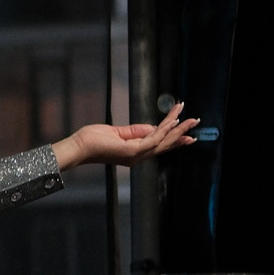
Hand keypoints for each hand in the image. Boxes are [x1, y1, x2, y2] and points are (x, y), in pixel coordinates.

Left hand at [53, 101, 199, 169]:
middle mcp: (139, 155)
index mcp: (135, 152)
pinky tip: (173, 122)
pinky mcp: (132, 151)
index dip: (173, 137)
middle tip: (195, 122)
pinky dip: (165, 130)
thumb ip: (135, 130)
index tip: (186, 130)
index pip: (159, 144)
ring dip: (177, 128)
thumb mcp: (117, 132)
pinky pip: (154, 139)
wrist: (78, 147)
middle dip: (182, 133)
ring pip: (163, 141)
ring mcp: (136, 154)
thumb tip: (153, 127)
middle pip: (166, 144)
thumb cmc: (92, 140)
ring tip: (190, 118)